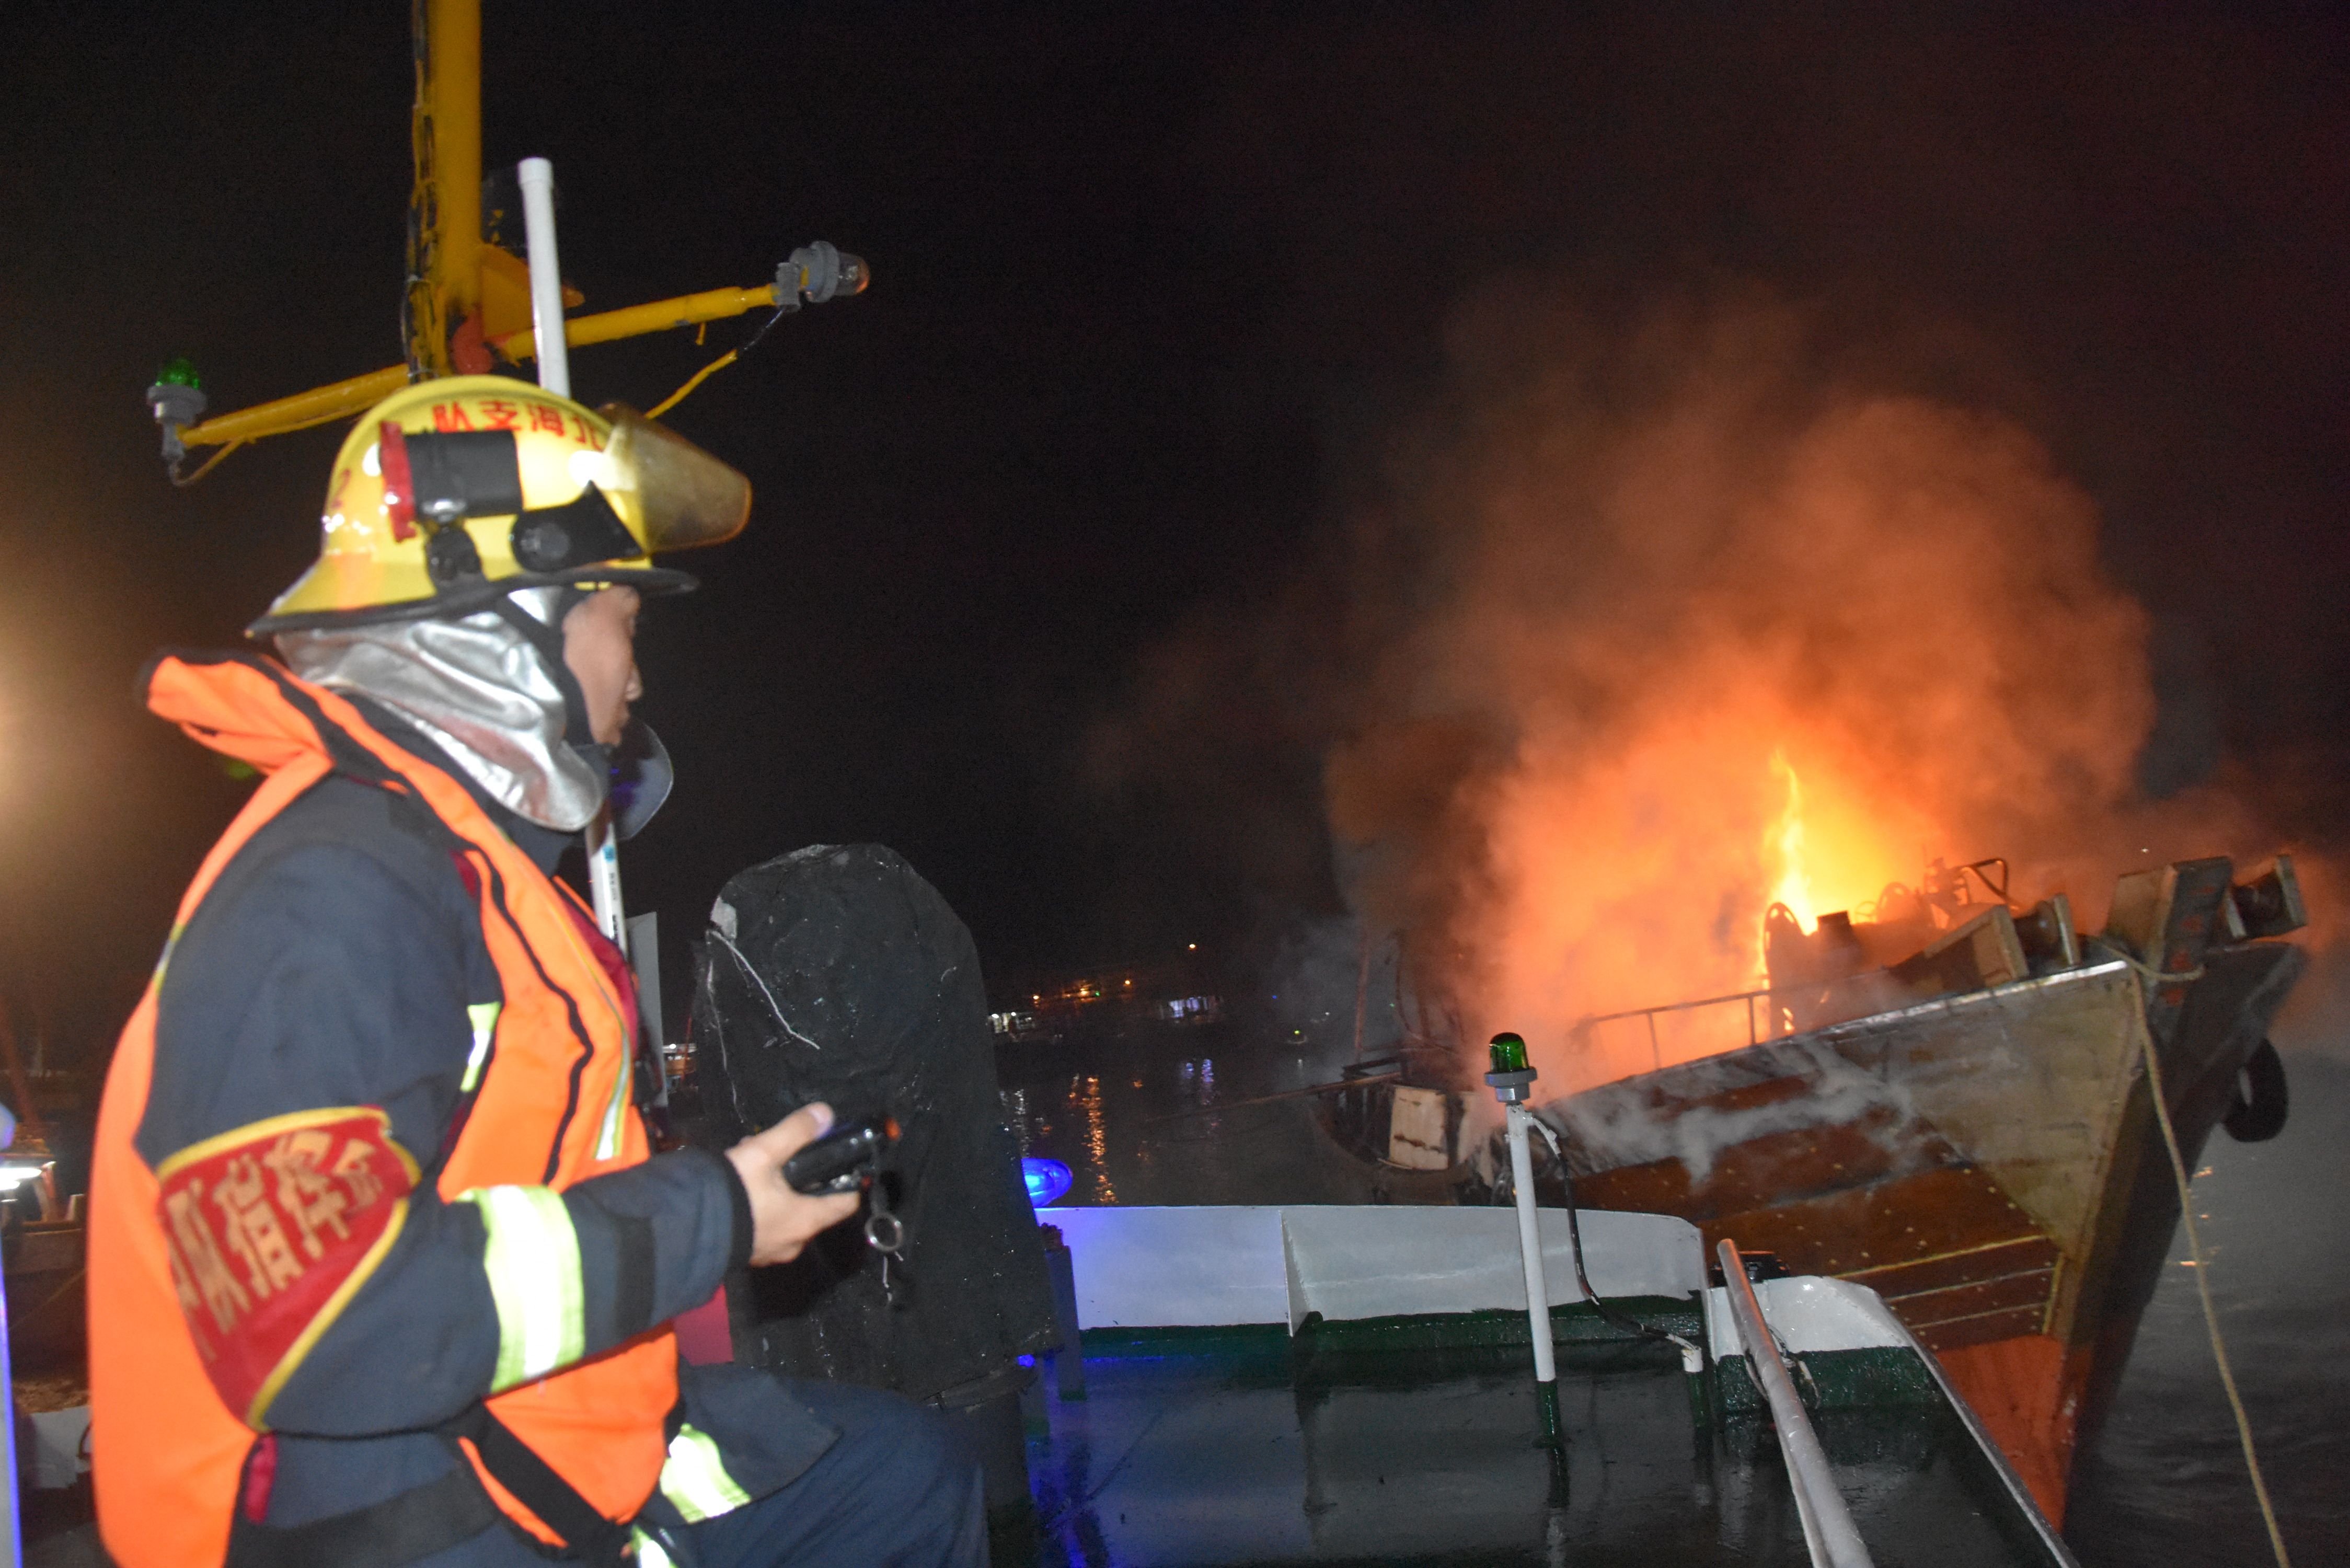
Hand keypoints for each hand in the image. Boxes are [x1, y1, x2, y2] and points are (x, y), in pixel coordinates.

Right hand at [724, 1102, 862, 1265]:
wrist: (684, 1231)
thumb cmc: (734, 1193)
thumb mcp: (764, 1153)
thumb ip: (796, 1132)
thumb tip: (825, 1114)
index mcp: (806, 1221)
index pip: (845, 1204)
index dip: (849, 1182)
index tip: (844, 1163)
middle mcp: (793, 1242)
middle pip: (812, 1206)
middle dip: (800, 1178)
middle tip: (782, 1153)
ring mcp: (770, 1251)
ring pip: (785, 1214)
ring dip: (776, 1190)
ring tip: (753, 1161)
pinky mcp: (747, 1252)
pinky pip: (763, 1225)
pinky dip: (759, 1205)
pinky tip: (738, 1185)